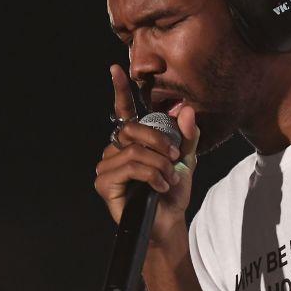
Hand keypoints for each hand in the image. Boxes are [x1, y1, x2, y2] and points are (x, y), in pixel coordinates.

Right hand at [94, 64, 200, 247]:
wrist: (169, 221)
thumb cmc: (172, 191)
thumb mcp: (186, 160)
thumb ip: (187, 136)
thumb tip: (186, 109)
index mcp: (133, 141)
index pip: (124, 111)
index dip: (119, 90)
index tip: (116, 69)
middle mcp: (115, 150)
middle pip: (133, 129)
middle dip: (159, 143)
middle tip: (174, 160)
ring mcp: (106, 166)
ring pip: (135, 151)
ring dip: (159, 166)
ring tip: (167, 180)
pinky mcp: (103, 182)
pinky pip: (130, 167)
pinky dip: (151, 176)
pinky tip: (158, 188)